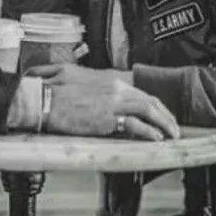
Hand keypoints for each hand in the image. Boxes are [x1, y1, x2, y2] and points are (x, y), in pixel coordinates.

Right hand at [27, 64, 180, 140]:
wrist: (42, 100)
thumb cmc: (51, 91)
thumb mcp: (69, 76)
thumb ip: (82, 79)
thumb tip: (88, 85)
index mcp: (106, 79)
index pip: (137, 91)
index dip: (152, 103)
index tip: (160, 113)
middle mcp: (113, 87)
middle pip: (148, 99)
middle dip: (165, 114)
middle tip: (173, 127)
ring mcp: (112, 102)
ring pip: (148, 110)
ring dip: (164, 123)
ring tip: (172, 135)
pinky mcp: (108, 118)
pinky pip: (137, 125)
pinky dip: (150, 132)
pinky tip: (156, 139)